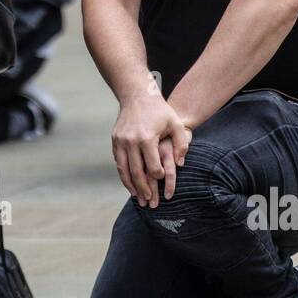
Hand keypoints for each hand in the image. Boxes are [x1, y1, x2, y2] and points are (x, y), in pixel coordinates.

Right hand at [112, 90, 191, 208]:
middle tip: (149, 201)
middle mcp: (131, 141)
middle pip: (137, 172)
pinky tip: (129, 182)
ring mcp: (121, 141)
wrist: (137, 95)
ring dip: (130, 185)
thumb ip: (182, 143)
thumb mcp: (175, 123)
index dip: (159, 176)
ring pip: (124, 169)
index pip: (153, 166)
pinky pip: (118, 162)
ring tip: (137, 197)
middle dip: (144, 188)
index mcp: (147, 138)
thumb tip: (180, 164)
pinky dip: (123, 174)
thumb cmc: (159, 110)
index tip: (163, 180)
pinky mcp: (115, 140)